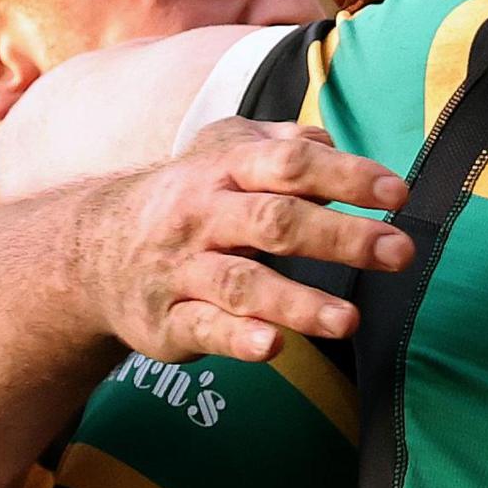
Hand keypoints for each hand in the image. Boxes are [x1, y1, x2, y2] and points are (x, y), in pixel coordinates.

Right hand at [79, 119, 413, 362]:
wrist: (88, 252)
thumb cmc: (186, 200)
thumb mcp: (224, 153)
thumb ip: (282, 144)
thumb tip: (331, 141)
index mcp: (226, 169)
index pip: (290, 164)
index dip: (346, 175)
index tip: (398, 193)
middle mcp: (203, 215)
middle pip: (275, 221)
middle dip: (341, 237)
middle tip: (399, 251)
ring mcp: (183, 270)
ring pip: (242, 283)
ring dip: (298, 302)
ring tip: (349, 321)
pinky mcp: (168, 321)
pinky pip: (204, 329)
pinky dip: (238, 338)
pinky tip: (272, 345)